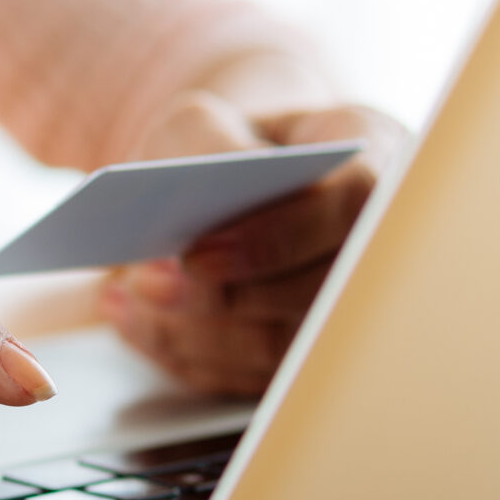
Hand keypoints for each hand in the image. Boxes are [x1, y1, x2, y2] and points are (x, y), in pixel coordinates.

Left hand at [100, 96, 409, 396]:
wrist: (231, 181)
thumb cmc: (223, 146)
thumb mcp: (205, 122)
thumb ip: (206, 147)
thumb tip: (202, 199)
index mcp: (372, 167)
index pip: (350, 207)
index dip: (273, 238)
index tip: (197, 254)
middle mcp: (374, 246)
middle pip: (315, 293)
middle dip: (221, 297)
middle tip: (146, 283)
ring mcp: (344, 310)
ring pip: (278, 347)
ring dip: (192, 331)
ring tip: (125, 298)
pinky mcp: (304, 357)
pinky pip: (249, 377)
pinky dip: (183, 354)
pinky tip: (134, 322)